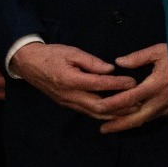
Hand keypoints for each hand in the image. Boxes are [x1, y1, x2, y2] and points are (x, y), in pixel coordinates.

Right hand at [12, 42, 136, 118]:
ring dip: (114, 114)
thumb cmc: (51, 55)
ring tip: (132, 111)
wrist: (28, 64)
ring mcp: (67, 102)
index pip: (99, 85)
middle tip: (139, 101)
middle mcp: (69, 95)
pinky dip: (103, 114)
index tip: (133, 82)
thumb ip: (92, 62)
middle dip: (120, 106)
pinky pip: (87, 112)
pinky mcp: (67, 104)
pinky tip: (116, 113)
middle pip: (98, 106)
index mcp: (71, 80)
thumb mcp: (72, 52)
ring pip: (93, 113)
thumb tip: (110, 69)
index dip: (118, 84)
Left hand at [95, 43, 167, 133]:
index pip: (129, 98)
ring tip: (112, 128)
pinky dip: (142, 120)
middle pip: (136, 117)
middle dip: (118, 125)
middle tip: (102, 129)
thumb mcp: (161, 50)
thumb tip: (119, 62)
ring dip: (128, 125)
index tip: (98, 107)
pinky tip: (133, 121)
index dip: (112, 103)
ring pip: (145, 120)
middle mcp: (161, 99)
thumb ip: (139, 57)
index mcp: (155, 84)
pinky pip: (155, 117)